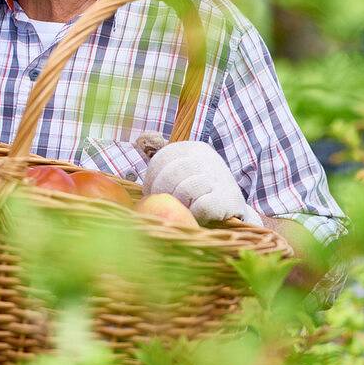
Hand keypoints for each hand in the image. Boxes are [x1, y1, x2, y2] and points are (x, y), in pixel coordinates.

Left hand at [144, 141, 263, 226]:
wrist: (233, 213)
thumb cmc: (198, 198)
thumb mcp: (182, 178)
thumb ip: (162, 176)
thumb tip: (130, 189)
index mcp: (192, 148)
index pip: (161, 161)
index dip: (152, 183)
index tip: (155, 197)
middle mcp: (207, 157)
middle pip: (170, 175)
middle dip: (164, 196)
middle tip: (170, 209)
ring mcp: (219, 175)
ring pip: (184, 190)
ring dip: (182, 207)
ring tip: (188, 212)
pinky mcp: (228, 197)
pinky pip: (201, 207)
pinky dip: (197, 215)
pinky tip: (201, 217)